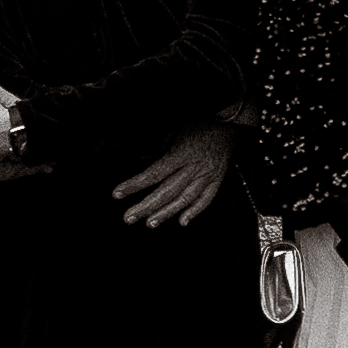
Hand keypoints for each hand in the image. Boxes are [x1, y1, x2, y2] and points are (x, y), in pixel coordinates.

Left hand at [110, 129, 227, 229]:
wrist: (229, 123)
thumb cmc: (200, 125)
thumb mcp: (176, 132)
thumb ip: (159, 149)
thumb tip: (143, 161)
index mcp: (182, 153)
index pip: (154, 172)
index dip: (135, 184)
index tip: (117, 193)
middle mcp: (194, 166)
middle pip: (167, 190)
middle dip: (146, 206)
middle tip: (129, 218)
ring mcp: (208, 174)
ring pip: (185, 198)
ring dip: (166, 213)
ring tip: (150, 223)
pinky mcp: (218, 179)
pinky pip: (207, 198)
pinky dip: (195, 211)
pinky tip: (182, 222)